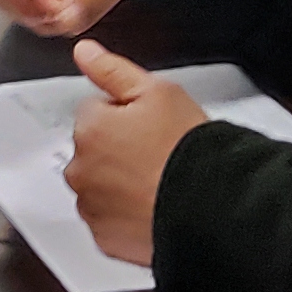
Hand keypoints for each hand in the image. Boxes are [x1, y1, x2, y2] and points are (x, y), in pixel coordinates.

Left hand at [65, 39, 207, 265]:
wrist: (211, 208)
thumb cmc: (188, 151)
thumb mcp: (159, 92)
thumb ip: (113, 70)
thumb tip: (84, 52)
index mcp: (89, 129)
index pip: (95, 111)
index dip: (127, 115)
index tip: (150, 126)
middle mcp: (80, 170)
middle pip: (93, 149)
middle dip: (117, 148)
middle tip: (156, 153)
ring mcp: (90, 207)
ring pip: (98, 185)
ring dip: (118, 182)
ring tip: (157, 181)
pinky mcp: (104, 239)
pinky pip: (108, 220)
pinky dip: (124, 215)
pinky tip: (152, 205)